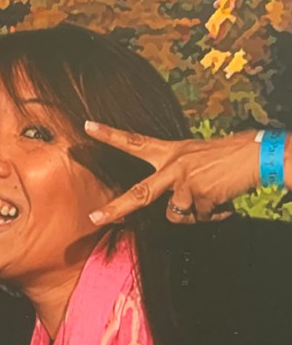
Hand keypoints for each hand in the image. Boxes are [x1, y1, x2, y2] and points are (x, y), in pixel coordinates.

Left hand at [84, 123, 259, 224]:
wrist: (257, 155)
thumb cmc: (226, 155)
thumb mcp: (193, 155)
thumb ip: (174, 173)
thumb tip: (170, 203)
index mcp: (169, 151)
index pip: (134, 141)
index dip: (110, 134)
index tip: (87, 126)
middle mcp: (173, 166)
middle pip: (139, 193)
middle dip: (116, 209)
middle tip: (94, 219)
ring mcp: (186, 183)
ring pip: (176, 215)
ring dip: (193, 214)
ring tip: (210, 198)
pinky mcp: (202, 197)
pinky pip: (201, 217)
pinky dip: (214, 214)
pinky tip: (224, 201)